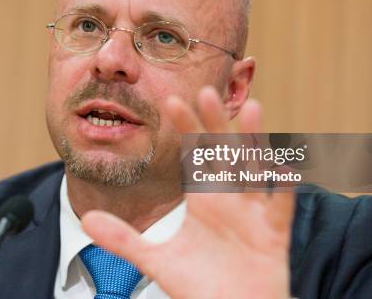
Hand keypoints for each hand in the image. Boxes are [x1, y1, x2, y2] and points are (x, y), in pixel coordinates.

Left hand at [82, 86, 294, 298]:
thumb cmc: (200, 285)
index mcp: (204, 199)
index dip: (184, 129)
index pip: (194, 155)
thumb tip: (86, 219)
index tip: (170, 102)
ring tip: (251, 109)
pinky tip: (284, 169)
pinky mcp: (273, 237)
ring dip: (253, 143)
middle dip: (215, 125)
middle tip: (206, 91)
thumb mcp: (156, 260)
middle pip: (223, 154)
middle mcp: (229, 200)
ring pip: (253, 171)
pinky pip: (280, 210)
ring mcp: (253, 215)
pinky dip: (284, 191)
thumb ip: (124, 239)